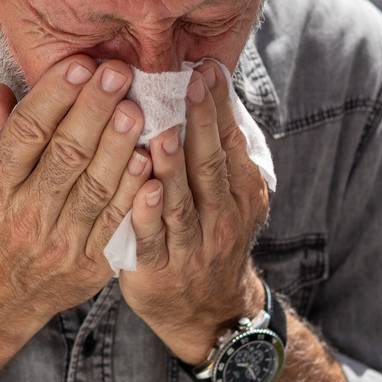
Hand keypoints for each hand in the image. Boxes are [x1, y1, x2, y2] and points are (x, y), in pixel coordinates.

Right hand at [0, 55, 151, 343]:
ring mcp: (59, 242)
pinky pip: (115, 222)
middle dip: (94, 109)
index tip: (78, 64)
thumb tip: (3, 89)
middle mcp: (25, 214)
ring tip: (138, 108)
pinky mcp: (88, 264)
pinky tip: (149, 160)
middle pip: (65, 154)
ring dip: (119, 145)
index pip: (26, 132)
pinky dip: (133, 191)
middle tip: (118, 72)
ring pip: (95, 186)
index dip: (53, 96)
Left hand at [118, 61, 270, 363]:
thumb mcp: (229, 194)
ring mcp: (191, 246)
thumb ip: (218, 147)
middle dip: (199, 122)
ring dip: (173, 167)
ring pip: (181, 202)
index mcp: (239, 192)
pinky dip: (148, 215)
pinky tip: (141, 189)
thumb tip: (209, 84)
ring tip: (163, 132)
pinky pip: (153, 240)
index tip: (206, 68)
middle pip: (209, 165)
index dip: (217, 105)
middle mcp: (221, 217)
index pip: (228, 141)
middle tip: (188, 83)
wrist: (211, 312)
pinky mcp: (158, 270)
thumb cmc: (211, 234)